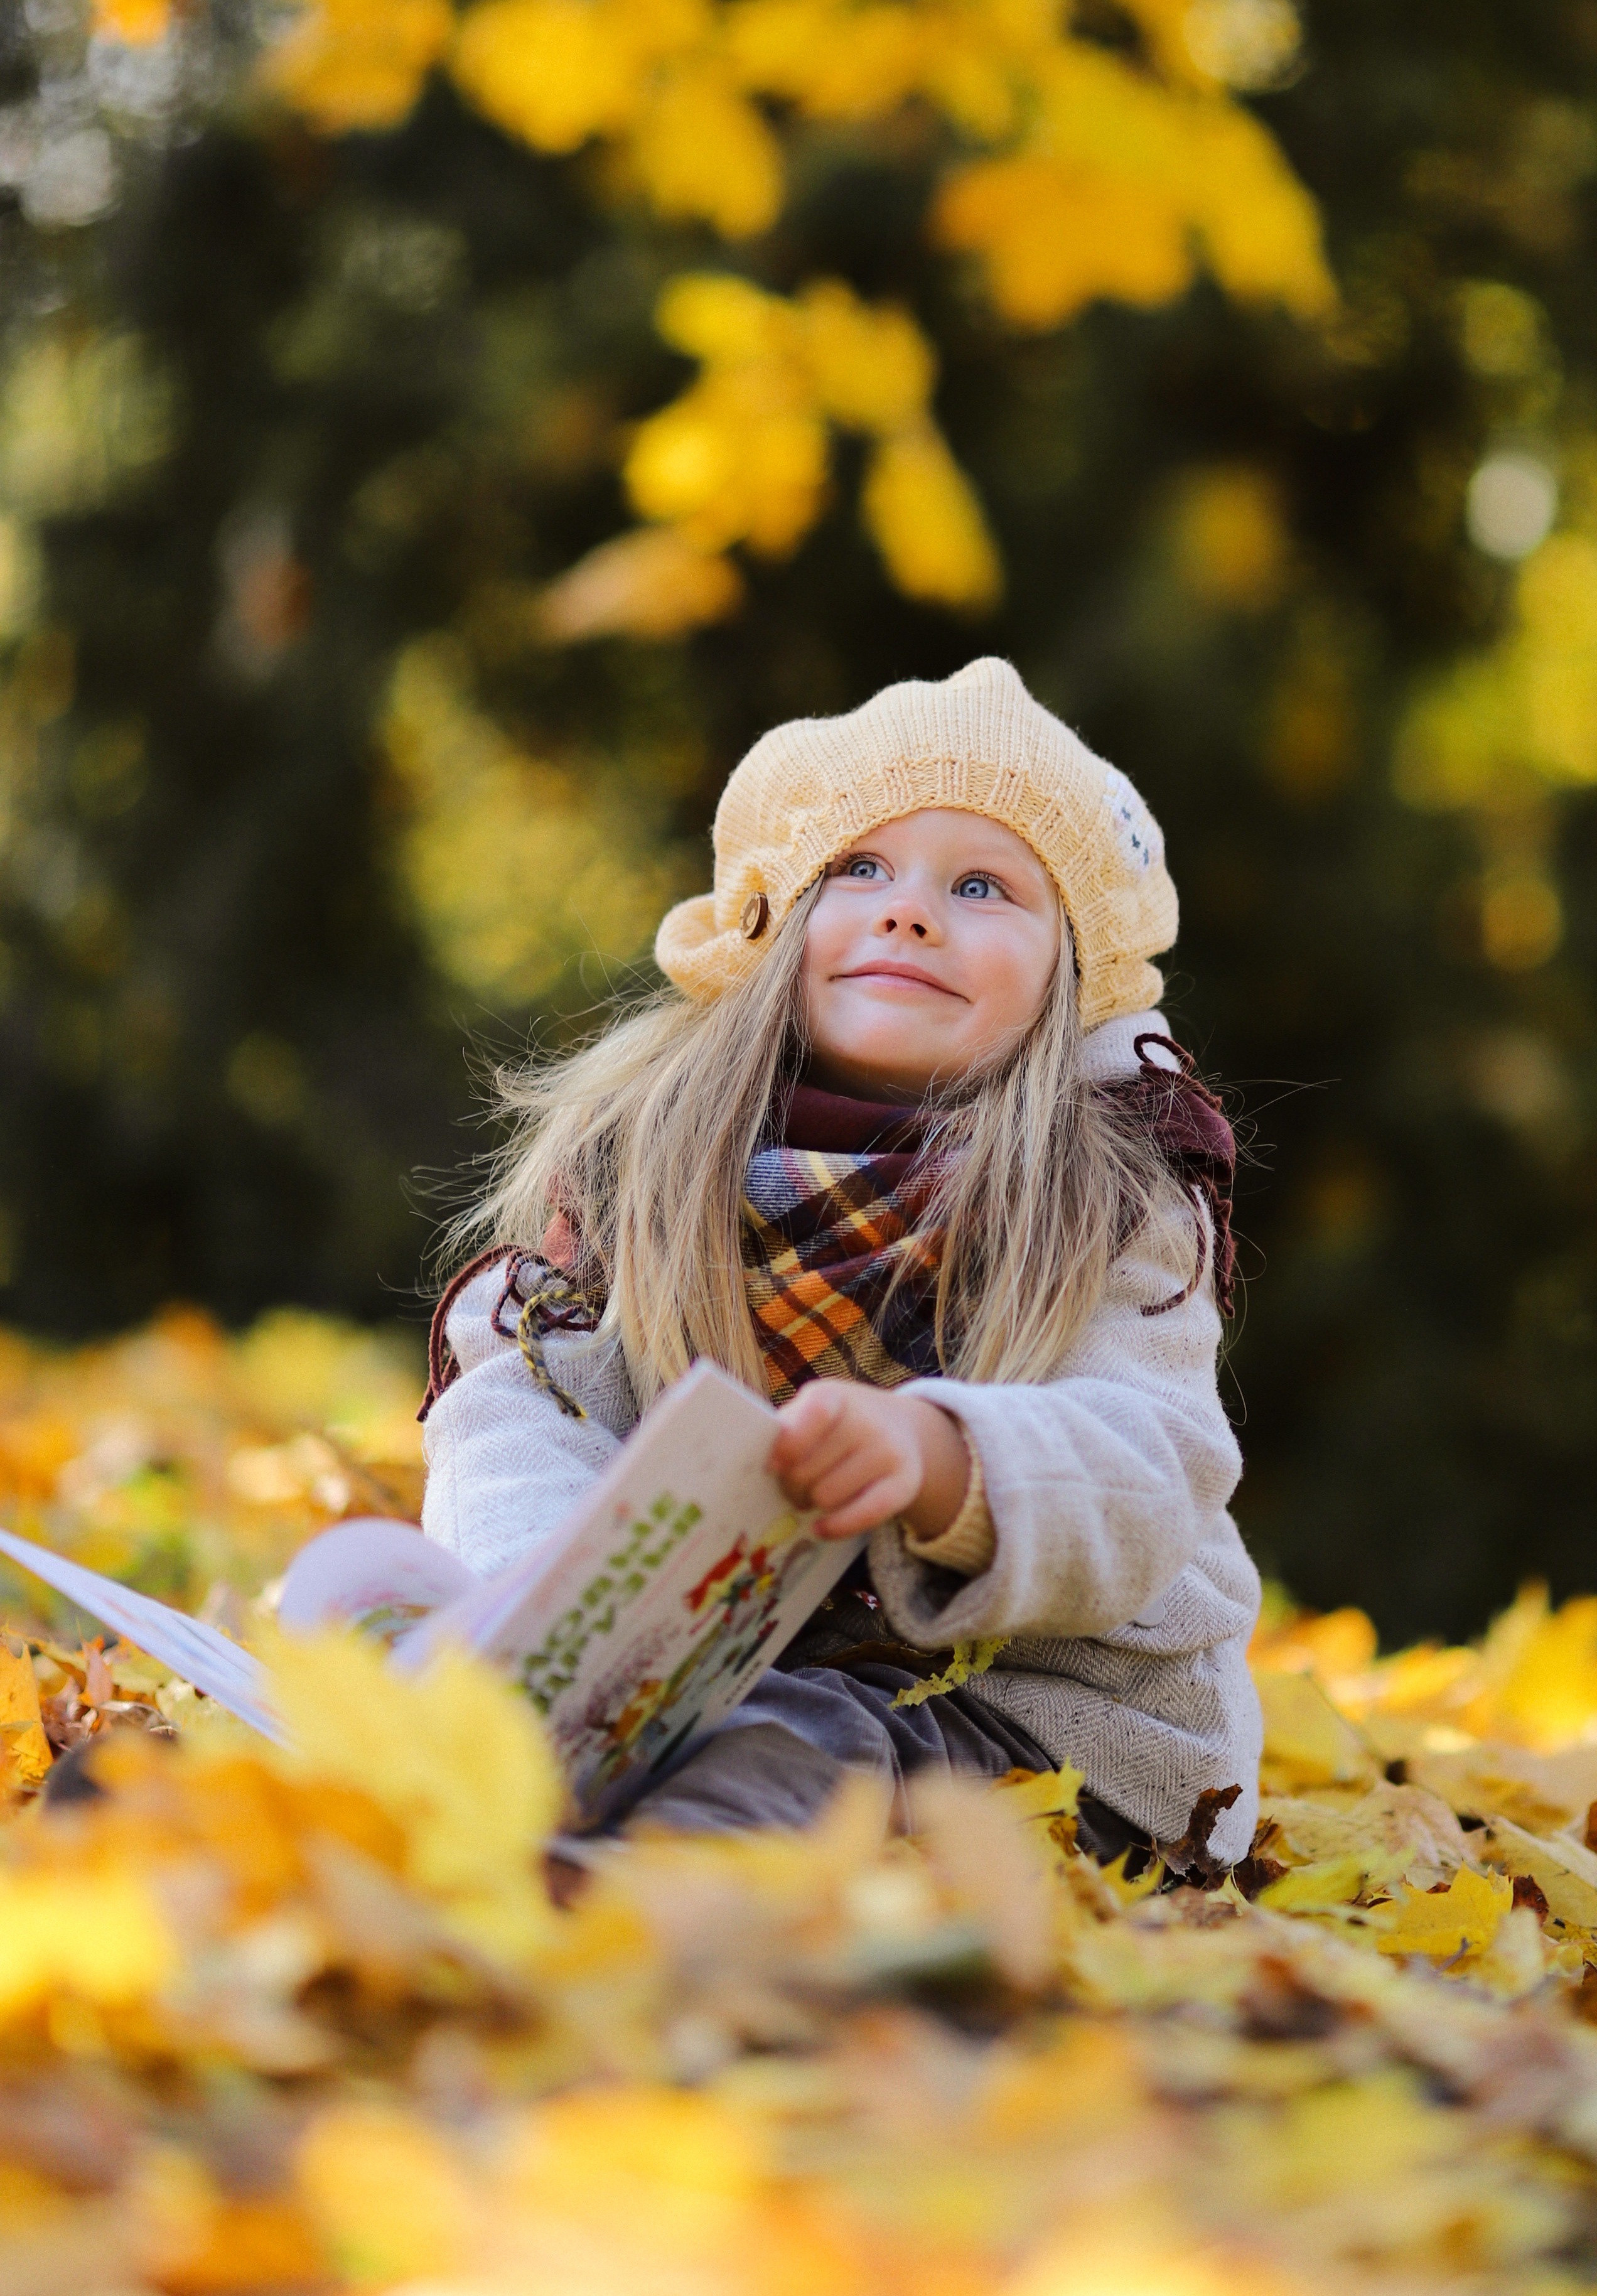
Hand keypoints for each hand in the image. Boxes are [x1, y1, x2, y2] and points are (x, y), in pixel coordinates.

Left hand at [767, 1380, 969, 1540]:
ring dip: (812, 1503)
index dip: (785, 1447)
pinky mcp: (905, 1483)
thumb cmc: (838, 1425)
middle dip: (791, 1485)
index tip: (772, 1467)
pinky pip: (862, 1516)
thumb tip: (769, 1466)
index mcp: (834, 1396)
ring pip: (825, 1497)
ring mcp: (889, 1451)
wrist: (899, 1427)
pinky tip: (821, 1527)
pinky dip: (834, 1528)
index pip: (812, 1416)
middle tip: (795, 1484)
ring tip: (816, 1493)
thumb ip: (787, 1431)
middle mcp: (867, 1420)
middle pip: (805, 1471)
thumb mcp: (811, 1411)